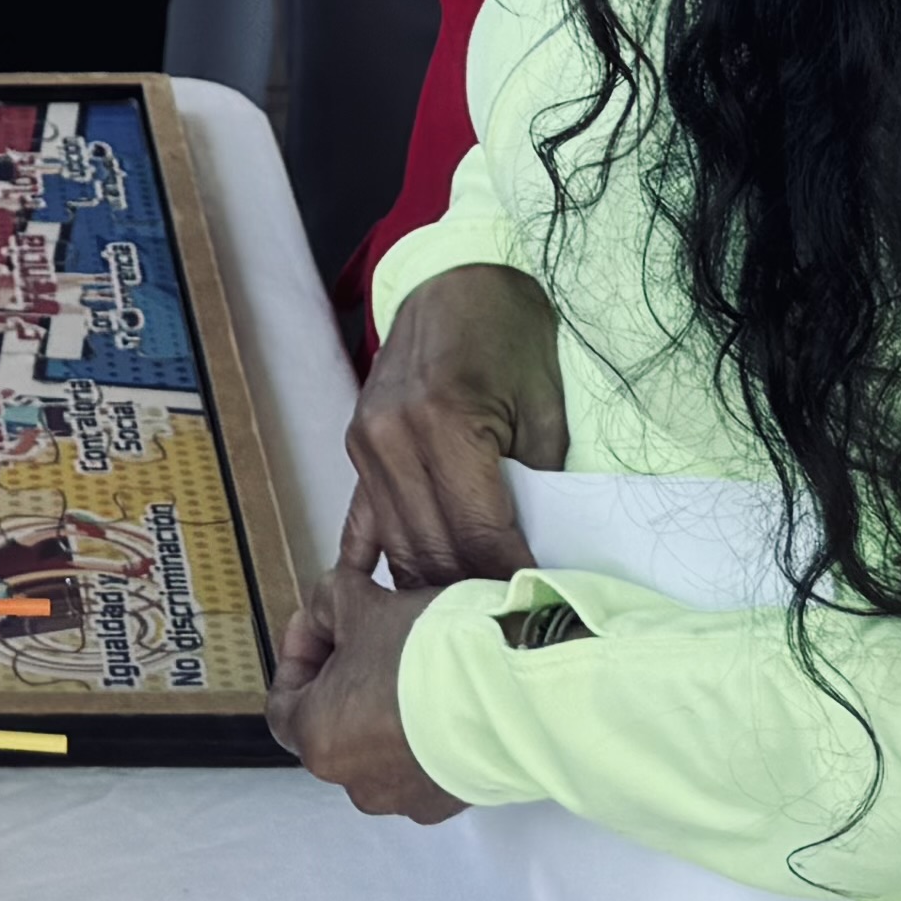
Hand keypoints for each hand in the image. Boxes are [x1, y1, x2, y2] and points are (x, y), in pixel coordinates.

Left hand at [266, 563, 475, 821]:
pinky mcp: (448, 799)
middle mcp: (356, 782)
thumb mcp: (360, 603)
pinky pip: (422, 763)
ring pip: (378, 746)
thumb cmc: (425, 655)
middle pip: (332, 722)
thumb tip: (329, 606)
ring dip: (385, 706)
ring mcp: (405, 797)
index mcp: (319, 740)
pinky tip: (444, 694)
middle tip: (368, 632)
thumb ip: (328, 602)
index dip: (300, 651)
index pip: (284, 701)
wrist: (511, 691)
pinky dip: (424, 732)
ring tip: (412, 663)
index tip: (322, 622)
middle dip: (345, 674)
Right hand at [336, 265, 563, 600]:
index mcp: (446, 422)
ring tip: (467, 619)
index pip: (479, 532)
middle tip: (507, 622)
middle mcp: (394, 438)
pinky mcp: (356, 448)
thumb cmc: (511, 335)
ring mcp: (367, 445)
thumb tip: (539, 555)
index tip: (535, 609)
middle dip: (472, 593)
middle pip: (433, 549)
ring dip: (430, 589)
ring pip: (397, 547)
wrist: (457, 279)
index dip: (509, 577)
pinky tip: (394, 604)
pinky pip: (362, 523)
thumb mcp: (544, 405)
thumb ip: (538, 483)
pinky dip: (379, 565)